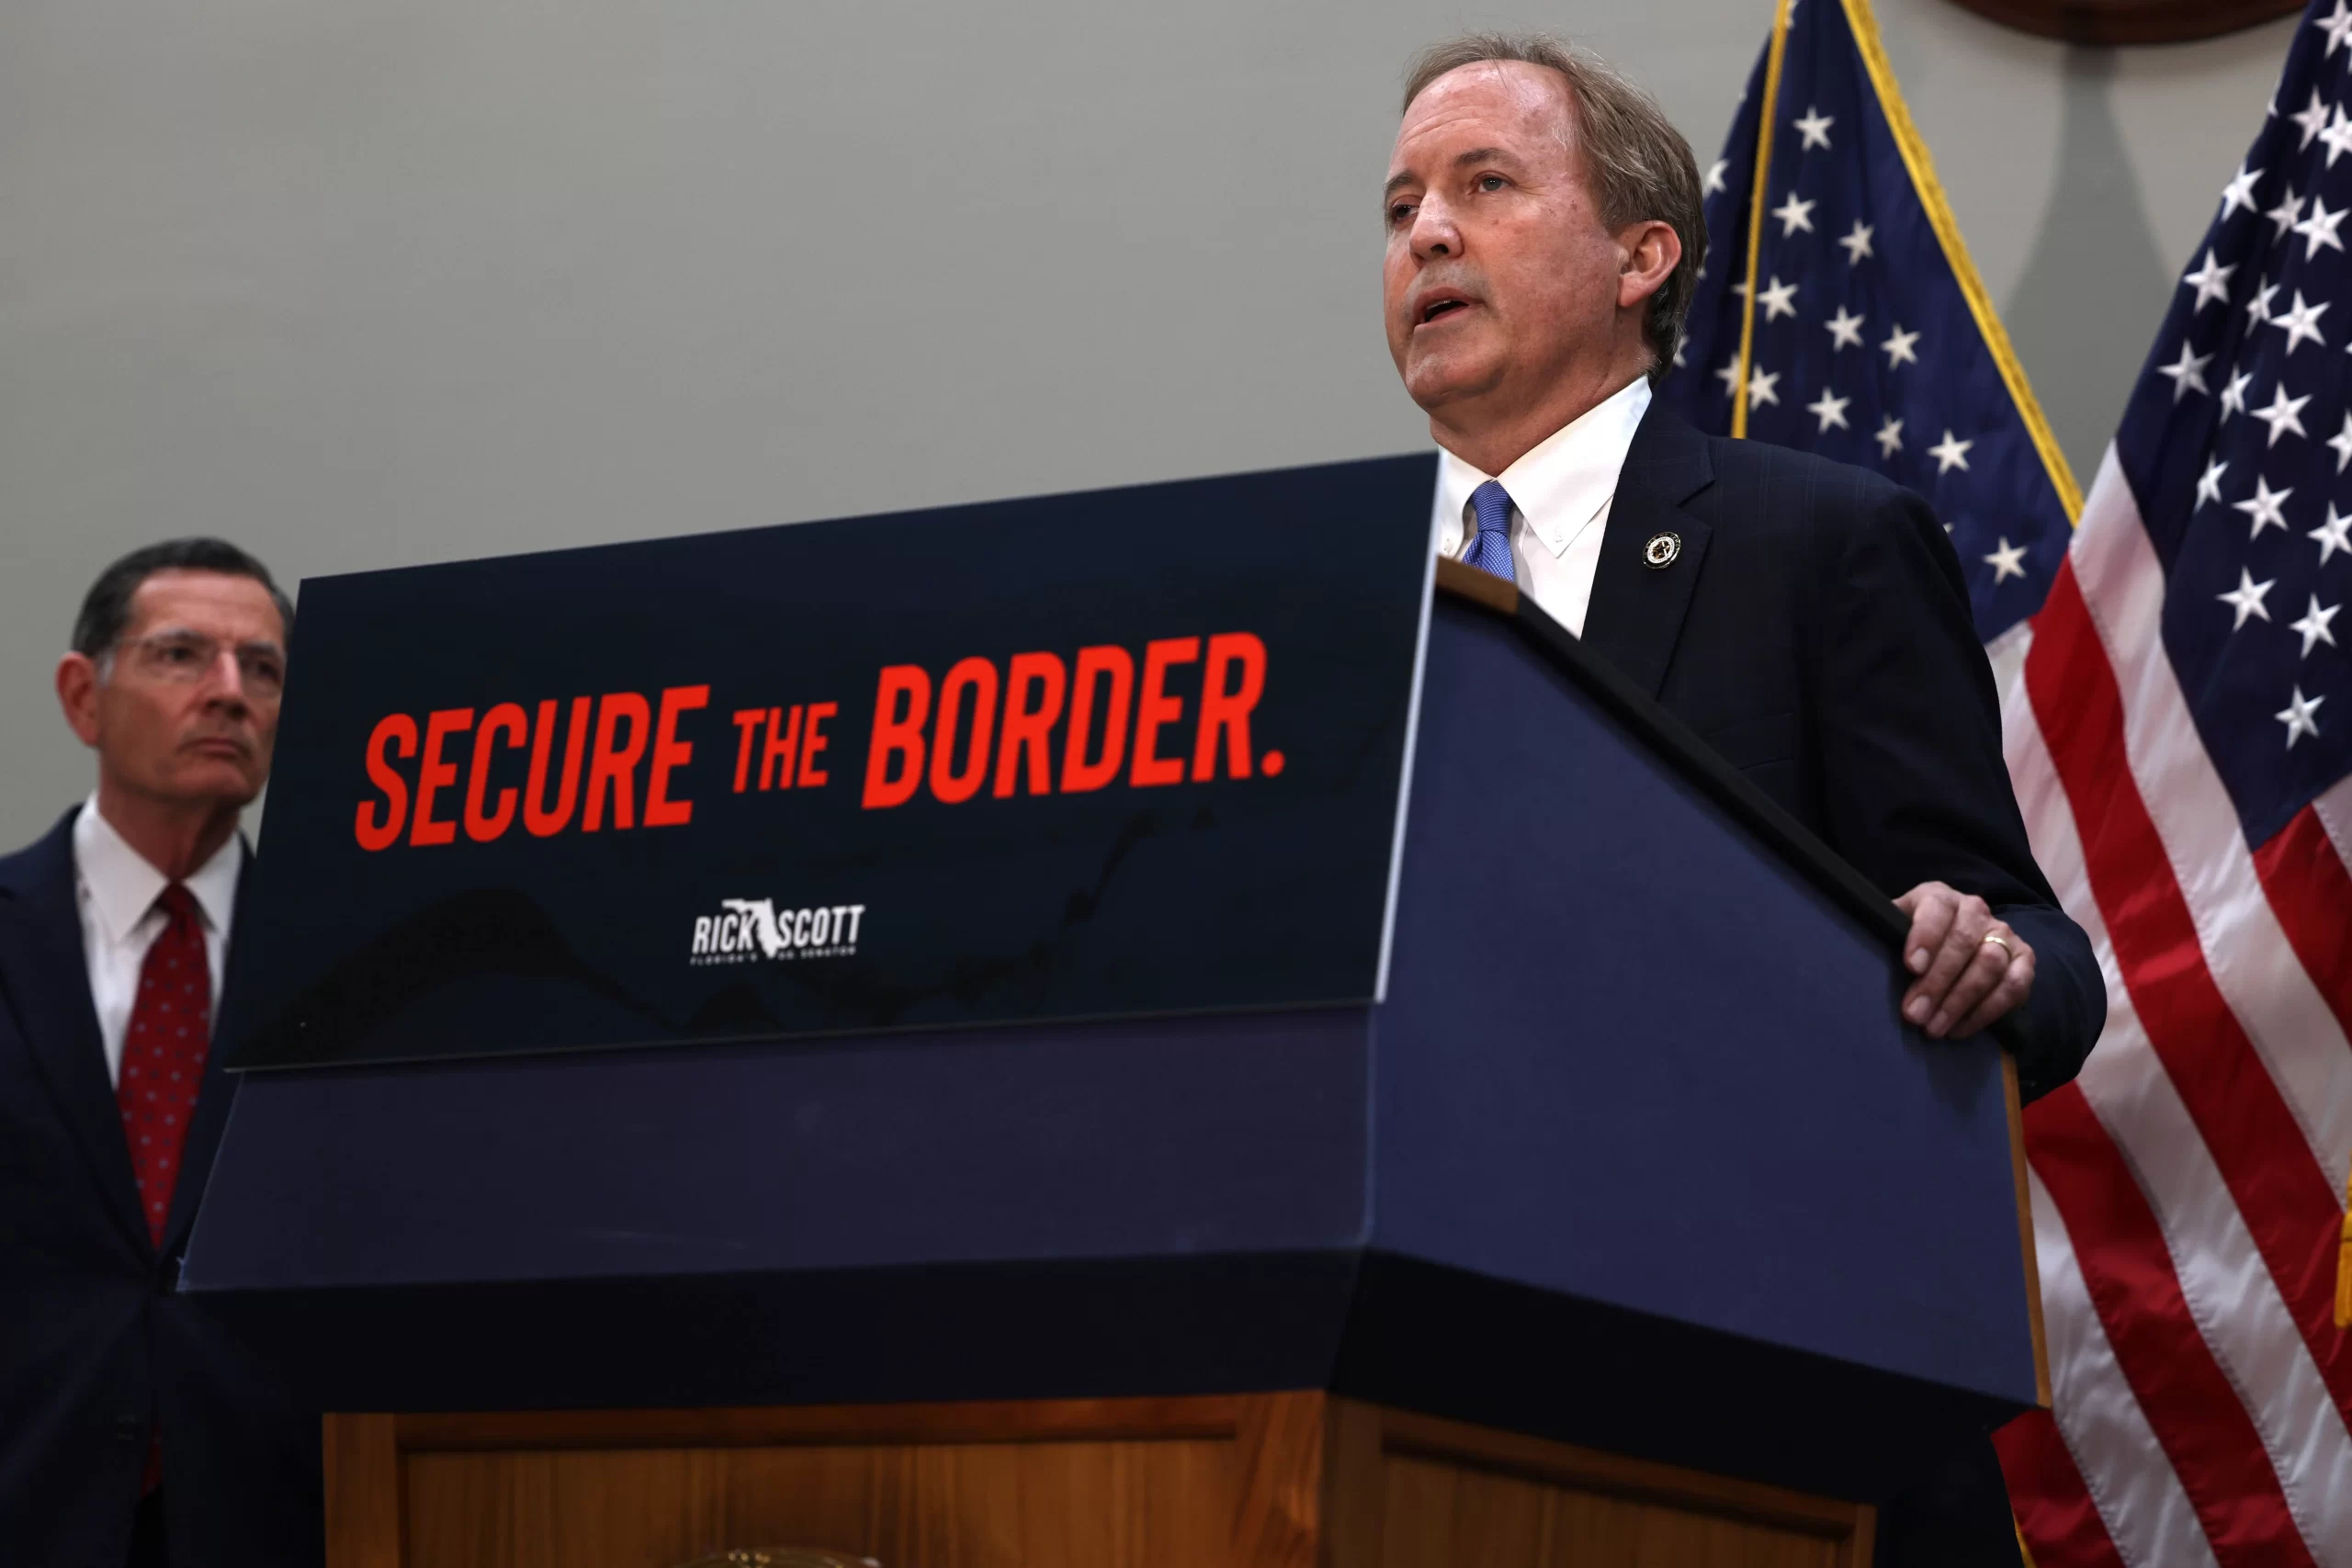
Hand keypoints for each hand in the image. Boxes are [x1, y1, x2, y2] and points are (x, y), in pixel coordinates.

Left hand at [1892, 881, 2034, 1038]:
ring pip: (1990, 964)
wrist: (1955, 946)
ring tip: (1934, 1028)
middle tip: (1914, 1014)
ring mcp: (2003, 933)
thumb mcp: (1895, 933)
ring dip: (1960, 1001)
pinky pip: (2014, 985)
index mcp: (1939, 898)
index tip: (1911, 967)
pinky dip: (1987, 1011)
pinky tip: (1960, 1029)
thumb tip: (1861, 960)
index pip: (1936, 908)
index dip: (1925, 935)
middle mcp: (1974, 909)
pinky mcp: (2024, 958)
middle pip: (1963, 942)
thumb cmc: (1913, 943)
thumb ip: (1885, 939)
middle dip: (1937, 982)